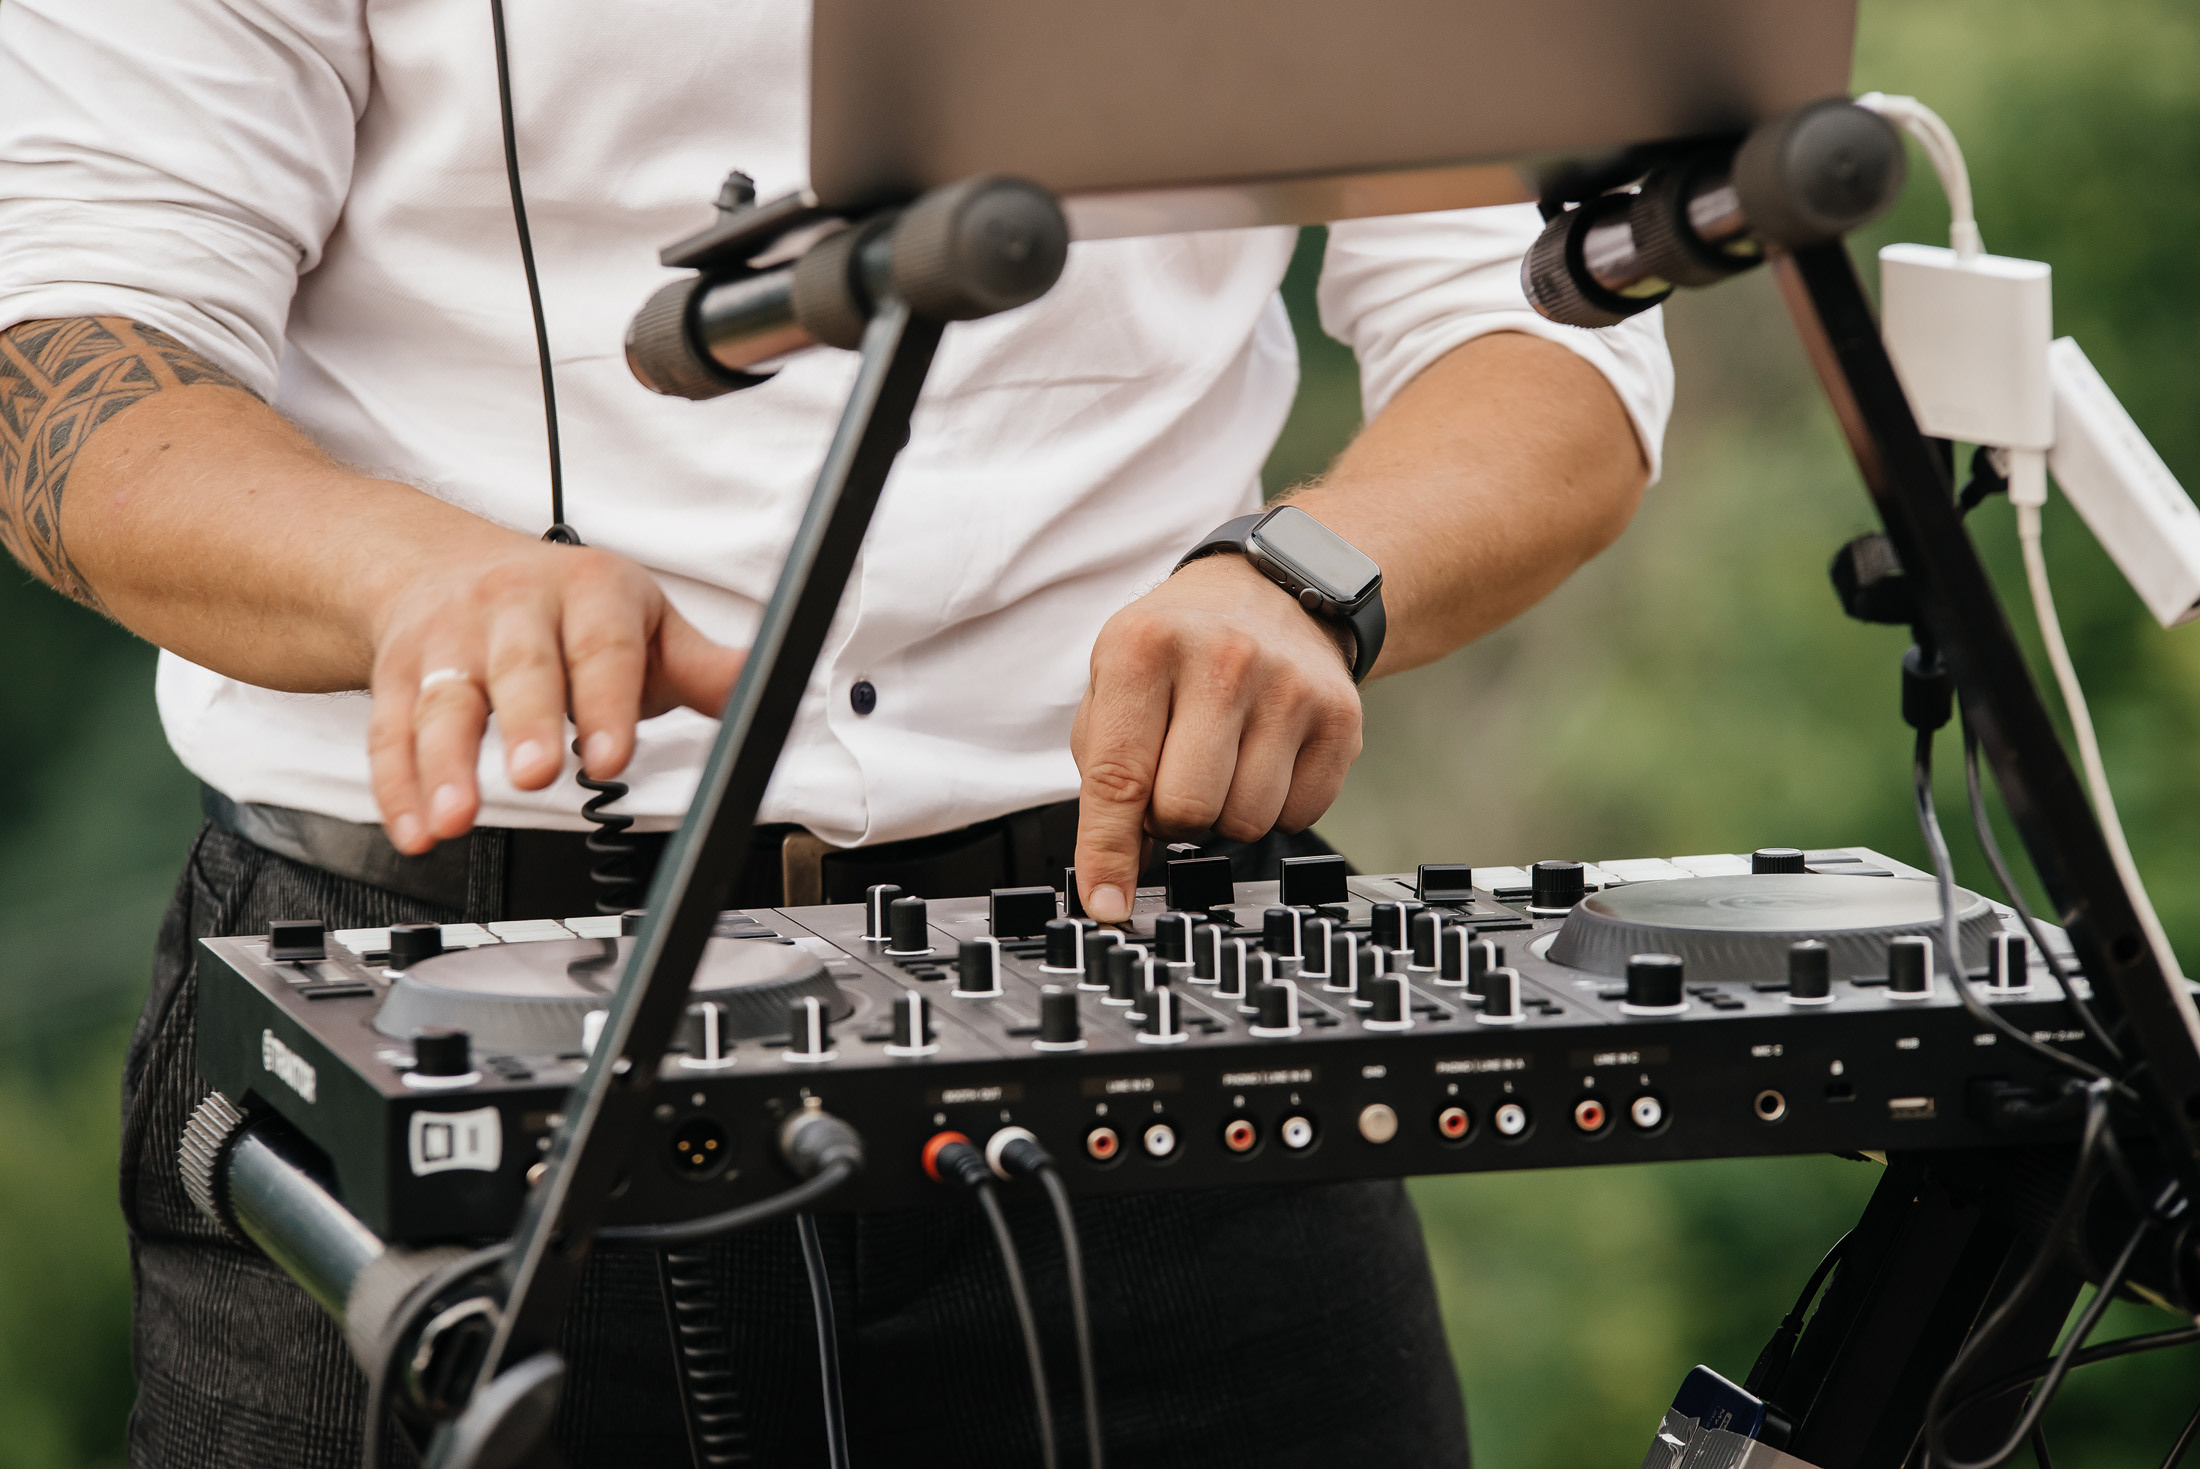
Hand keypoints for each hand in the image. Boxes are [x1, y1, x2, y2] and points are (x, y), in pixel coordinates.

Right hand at [367, 534, 744, 853]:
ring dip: (444, 765)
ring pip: (442, 703)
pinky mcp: (397, 678)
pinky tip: (417, 831)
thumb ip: (705, 669)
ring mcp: (448, 644)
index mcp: (586, 593)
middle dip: (527, 723)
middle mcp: (510, 609)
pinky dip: (399, 787)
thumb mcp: (643, 623)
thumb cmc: (562, 606)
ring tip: (456, 818)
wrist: (441, 563)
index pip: (600, 648)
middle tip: (539, 776)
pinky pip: (391, 734)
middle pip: (517, 668)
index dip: (606, 702)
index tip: (611, 757)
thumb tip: (776, 689)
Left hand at [1071, 552, 1362, 921]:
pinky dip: (1274, 808)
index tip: (1107, 905)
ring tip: (1221, 764)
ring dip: (1223, 816)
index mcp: (1144, 647)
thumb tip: (1117, 868)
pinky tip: (1265, 760)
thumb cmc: (1179, 648)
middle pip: (1187, 810)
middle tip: (1173, 783)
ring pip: (1245, 822)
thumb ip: (1104, 770)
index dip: (1107, 854)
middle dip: (1171, 820)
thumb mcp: (1114, 680)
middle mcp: (1222, 660)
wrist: (1274, 590)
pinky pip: (1299, 816)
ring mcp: (1290, 688)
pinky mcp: (1341, 717)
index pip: (1119, 778)